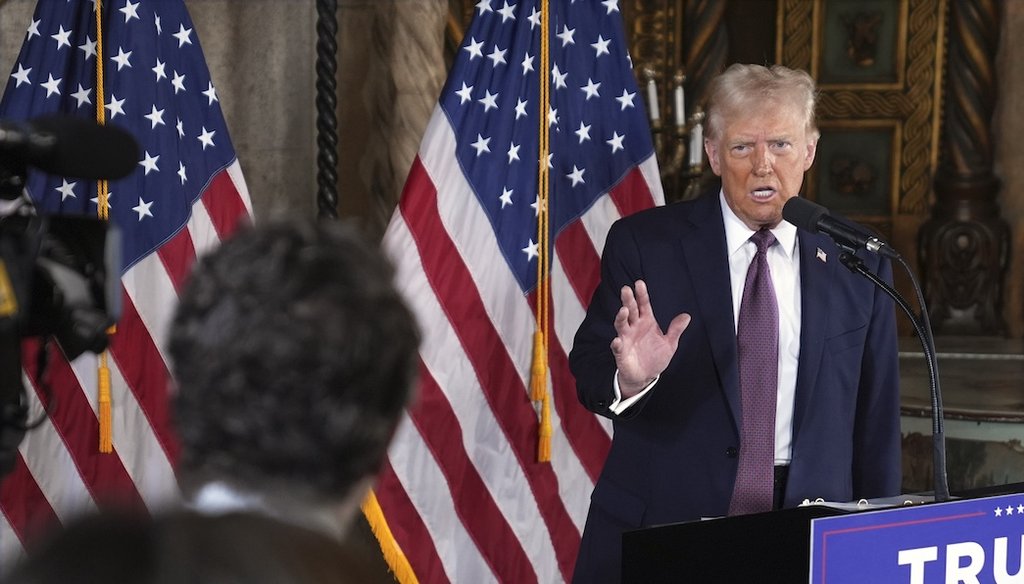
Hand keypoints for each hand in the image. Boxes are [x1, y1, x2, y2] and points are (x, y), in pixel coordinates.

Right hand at [611, 280, 689, 397]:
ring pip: (621, 325)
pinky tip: (617, 341)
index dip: (641, 295)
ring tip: (624, 311)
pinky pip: (617, 347)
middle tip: (626, 289)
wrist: (646, 376)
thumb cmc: (655, 357)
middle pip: (630, 311)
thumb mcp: (670, 344)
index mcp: (646, 322)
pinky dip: (616, 344)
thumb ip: (676, 330)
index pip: (643, 305)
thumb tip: (687, 316)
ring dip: (621, 318)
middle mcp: (634, 327)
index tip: (639, 283)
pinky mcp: (621, 352)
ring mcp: (626, 338)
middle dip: (628, 300)